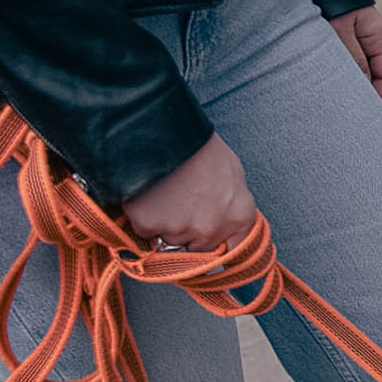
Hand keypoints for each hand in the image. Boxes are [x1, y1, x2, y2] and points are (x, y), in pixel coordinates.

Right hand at [123, 134, 257, 252]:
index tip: (207, 242)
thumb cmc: (198, 146)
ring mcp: (180, 230)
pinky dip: (141, 217)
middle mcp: (213, 230)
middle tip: (177, 205)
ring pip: (167, 241)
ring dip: (162, 225)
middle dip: (186, 234)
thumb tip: (226, 222)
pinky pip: (142, 231)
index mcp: (239, 216)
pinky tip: (145, 194)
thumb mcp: (231, 172)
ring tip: (161, 195)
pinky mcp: (149, 226)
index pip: (235, 251)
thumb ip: (232, 204)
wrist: (162, 130)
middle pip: (196, 248)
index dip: (218, 246)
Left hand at [329, 6, 381, 101]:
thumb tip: (363, 90)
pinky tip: (321, 77)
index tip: (367, 112)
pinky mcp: (333, 30)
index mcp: (377, 34)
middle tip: (347, 109)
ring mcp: (350, 33)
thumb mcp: (341, 31)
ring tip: (332, 95)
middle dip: (361, 91)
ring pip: (354, 65)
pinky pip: (339, 57)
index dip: (380, 95)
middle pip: (371, 72)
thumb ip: (354, 61)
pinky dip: (333, 69)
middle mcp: (366, 35)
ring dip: (345, 80)